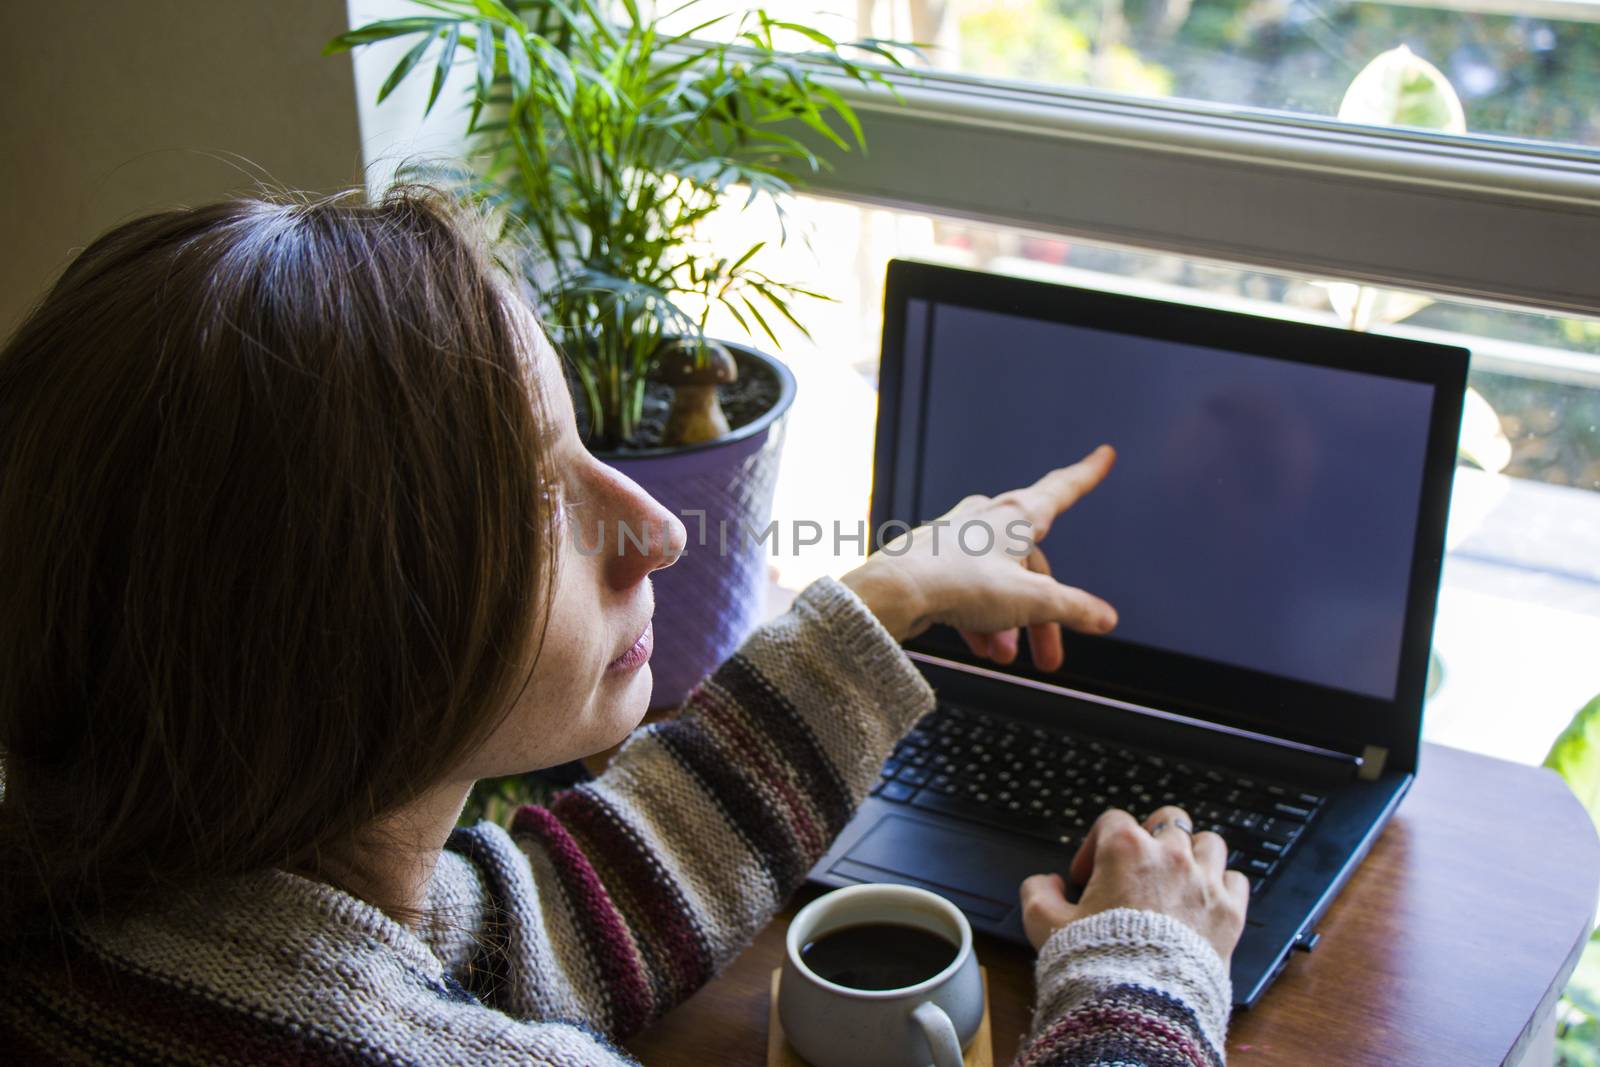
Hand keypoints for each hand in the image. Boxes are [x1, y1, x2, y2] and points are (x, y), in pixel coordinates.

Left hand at [838, 444, 1117, 671]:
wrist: (891, 593)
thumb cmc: (957, 583)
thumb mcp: (1029, 600)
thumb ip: (1072, 608)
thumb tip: (1105, 618)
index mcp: (1016, 516)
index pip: (1062, 490)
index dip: (1087, 475)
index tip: (1104, 455)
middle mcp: (986, 519)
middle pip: (1031, 565)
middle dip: (1042, 615)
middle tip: (1049, 658)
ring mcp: (957, 539)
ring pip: (997, 582)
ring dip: (1007, 624)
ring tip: (1004, 657)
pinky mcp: (933, 562)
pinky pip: (967, 591)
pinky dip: (979, 619)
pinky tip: (980, 649)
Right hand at [1017, 806, 1248, 963]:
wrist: (1141, 1006)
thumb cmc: (1096, 963)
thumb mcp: (1044, 925)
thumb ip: (1038, 894)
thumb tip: (1046, 883)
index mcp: (1125, 850)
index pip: (1113, 820)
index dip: (1095, 845)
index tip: (1087, 876)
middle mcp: (1169, 857)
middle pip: (1167, 820)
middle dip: (1151, 837)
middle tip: (1137, 866)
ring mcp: (1204, 883)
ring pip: (1208, 843)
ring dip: (1193, 855)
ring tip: (1176, 880)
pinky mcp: (1230, 914)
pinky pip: (1237, 880)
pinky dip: (1223, 887)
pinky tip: (1206, 902)